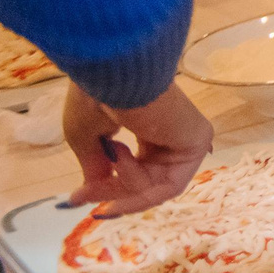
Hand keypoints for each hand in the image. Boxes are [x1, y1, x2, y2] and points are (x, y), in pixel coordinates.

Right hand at [64, 83, 213, 216]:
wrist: (113, 74)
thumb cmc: (96, 97)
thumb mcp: (87, 139)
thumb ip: (95, 166)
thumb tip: (91, 191)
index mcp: (149, 127)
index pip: (136, 169)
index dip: (105, 189)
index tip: (75, 199)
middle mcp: (170, 134)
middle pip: (146, 182)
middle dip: (111, 192)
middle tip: (80, 196)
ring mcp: (186, 138)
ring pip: (155, 187)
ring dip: (123, 183)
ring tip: (112, 150)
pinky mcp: (197, 142)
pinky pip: (170, 185)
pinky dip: (141, 187)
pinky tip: (121, 161)